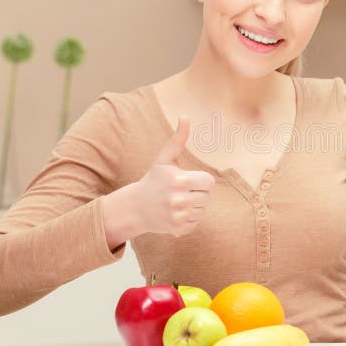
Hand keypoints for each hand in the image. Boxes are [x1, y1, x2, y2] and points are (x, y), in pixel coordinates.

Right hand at [132, 115, 215, 237]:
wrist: (135, 207)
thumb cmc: (153, 180)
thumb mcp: (164, 159)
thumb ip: (178, 139)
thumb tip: (185, 116)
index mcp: (179, 180)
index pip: (209, 182)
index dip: (200, 180)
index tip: (187, 180)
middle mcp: (179, 200)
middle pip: (207, 197)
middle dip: (197, 193)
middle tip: (180, 191)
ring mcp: (178, 216)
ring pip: (202, 210)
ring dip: (194, 206)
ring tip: (177, 202)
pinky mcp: (178, 229)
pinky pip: (195, 223)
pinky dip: (188, 219)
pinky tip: (174, 213)